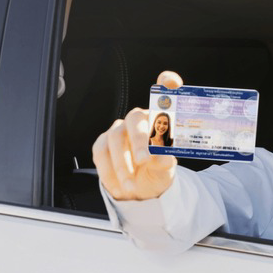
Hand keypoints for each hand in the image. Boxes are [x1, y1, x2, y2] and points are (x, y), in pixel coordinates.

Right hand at [92, 71, 182, 199]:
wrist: (140, 190)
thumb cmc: (156, 172)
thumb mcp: (165, 170)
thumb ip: (164, 162)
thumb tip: (162, 155)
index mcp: (159, 120)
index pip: (164, 96)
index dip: (167, 85)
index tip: (171, 82)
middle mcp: (138, 119)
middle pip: (135, 119)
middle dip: (139, 140)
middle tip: (145, 161)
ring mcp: (119, 129)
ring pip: (115, 139)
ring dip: (122, 164)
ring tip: (131, 186)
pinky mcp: (102, 143)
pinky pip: (100, 153)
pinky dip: (109, 171)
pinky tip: (119, 186)